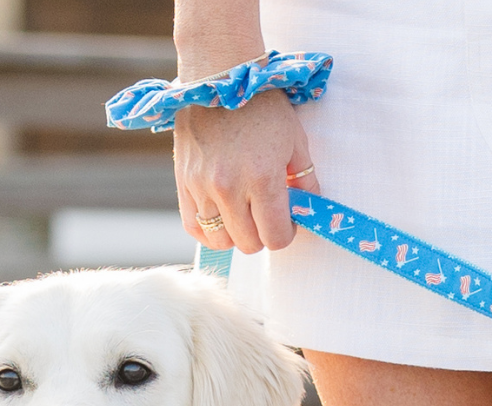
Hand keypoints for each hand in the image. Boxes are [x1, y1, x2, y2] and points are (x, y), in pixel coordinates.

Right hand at [173, 90, 319, 253]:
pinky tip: (220, 218)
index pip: (275, 238)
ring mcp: (202, 186)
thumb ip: (305, 181)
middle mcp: (229, 187)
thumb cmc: (262, 105)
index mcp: (262, 179)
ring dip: (235, 234)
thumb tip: (308, 210)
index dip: (285, 234)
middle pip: (249, 244)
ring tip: (242, 214)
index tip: (286, 220)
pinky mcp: (183, 181)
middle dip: (262, 235)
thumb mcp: (295, 140)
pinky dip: (208, 230)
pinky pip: (193, 226)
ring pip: (221, 241)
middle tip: (265, 214)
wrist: (219, 74)